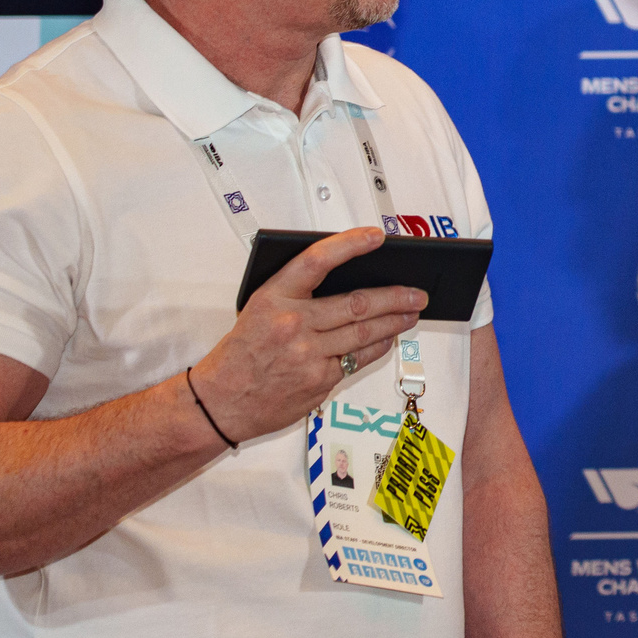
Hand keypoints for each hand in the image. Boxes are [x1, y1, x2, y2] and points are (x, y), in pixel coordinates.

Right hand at [186, 227, 424, 445]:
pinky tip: (388, 338)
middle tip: (417, 292)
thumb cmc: (241, 353)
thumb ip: (297, 295)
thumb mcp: (259, 309)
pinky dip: (377, 346)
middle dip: (396, 296)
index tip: (376, 236)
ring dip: (396, 321)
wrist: (220, 402)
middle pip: (357, 303)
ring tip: (412, 312)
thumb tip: (348, 280)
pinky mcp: (320, 380)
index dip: (350, 245)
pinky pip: (359, 358)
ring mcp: (308, 354)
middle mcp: (292, 324)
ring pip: (366, 332)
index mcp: (273, 298)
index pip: (317, 261)